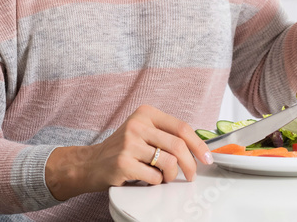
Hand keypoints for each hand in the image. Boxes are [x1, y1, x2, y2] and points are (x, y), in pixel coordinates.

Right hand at [44, 105, 212, 199]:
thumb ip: (166, 135)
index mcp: (146, 114)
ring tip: (164, 178)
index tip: (207, 158)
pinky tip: (146, 180)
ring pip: (168, 162)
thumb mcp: (142, 132)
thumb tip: (198, 148)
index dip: (198, 145)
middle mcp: (137, 125)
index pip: (181, 127)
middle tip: (192, 176)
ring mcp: (129, 143)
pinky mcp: (122, 163)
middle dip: (190, 165)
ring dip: (171, 176)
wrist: (89, 164)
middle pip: (178, 145)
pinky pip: (154, 177)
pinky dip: (156, 183)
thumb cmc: (121, 150)